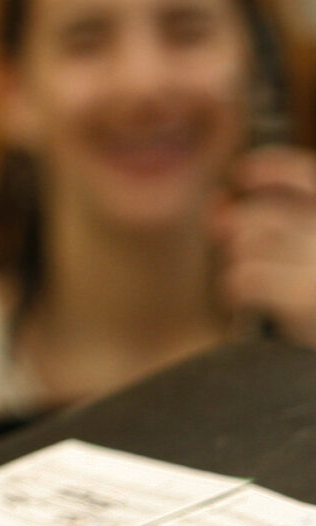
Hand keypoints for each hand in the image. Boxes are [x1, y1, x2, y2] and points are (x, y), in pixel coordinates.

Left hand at [215, 146, 315, 345]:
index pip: (306, 176)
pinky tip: (244, 297)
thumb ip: (271, 217)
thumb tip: (218, 201)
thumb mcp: (303, 247)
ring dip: (238, 261)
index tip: (240, 173)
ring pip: (246, 244)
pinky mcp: (308, 298)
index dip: (269, 167)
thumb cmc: (310, 293)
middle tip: (228, 239)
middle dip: (234, 227)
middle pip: (262, 214)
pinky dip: (234, 288)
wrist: (313, 357)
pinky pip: (244, 277)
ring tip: (255, 279)